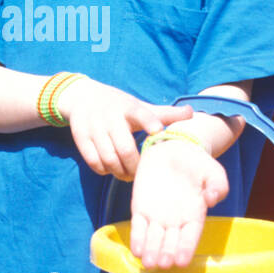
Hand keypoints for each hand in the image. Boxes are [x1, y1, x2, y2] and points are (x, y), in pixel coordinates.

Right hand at [56, 77, 194, 182]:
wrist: (82, 97)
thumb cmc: (120, 106)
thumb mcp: (140, 106)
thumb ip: (165, 113)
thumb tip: (192, 113)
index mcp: (129, 108)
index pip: (140, 114)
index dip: (149, 122)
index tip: (157, 131)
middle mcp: (110, 116)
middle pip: (124, 148)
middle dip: (135, 166)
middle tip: (142, 174)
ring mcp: (94, 127)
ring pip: (108, 158)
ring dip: (120, 172)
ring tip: (128, 175)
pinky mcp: (81, 138)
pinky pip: (94, 162)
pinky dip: (105, 170)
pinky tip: (112, 170)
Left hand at [130, 137, 229, 268]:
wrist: (174, 147)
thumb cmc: (197, 163)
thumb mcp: (214, 172)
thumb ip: (218, 186)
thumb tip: (212, 199)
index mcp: (194, 216)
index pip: (190, 236)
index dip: (186, 248)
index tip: (182, 261)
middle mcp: (175, 221)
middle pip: (170, 241)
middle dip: (166, 253)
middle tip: (163, 264)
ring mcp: (156, 216)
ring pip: (153, 238)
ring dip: (150, 250)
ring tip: (148, 262)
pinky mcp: (140, 207)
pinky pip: (138, 225)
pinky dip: (137, 238)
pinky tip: (136, 250)